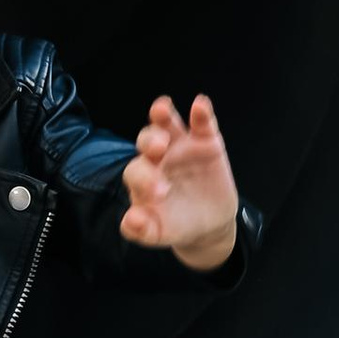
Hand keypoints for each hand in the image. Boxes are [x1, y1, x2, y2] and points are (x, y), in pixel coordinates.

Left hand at [121, 92, 238, 273]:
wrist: (208, 224)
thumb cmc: (177, 224)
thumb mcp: (159, 233)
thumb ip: (142, 230)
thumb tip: (130, 222)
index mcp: (142, 177)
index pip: (136, 171)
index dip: (144, 178)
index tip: (160, 193)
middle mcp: (158, 157)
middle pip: (147, 140)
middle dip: (150, 140)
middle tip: (158, 149)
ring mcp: (181, 146)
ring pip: (167, 124)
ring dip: (163, 115)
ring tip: (162, 109)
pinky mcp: (206, 141)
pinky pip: (202, 123)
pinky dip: (202, 112)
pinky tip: (200, 104)